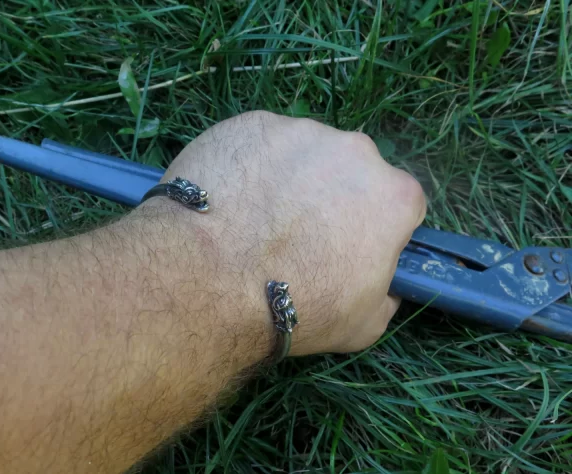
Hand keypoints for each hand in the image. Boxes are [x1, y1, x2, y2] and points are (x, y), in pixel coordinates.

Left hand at [154, 111, 425, 355]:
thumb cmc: (297, 308)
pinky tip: (229, 199)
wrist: (211, 280)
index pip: (399, 204)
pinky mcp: (252, 123)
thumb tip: (383, 284)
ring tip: (255, 218)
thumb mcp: (364, 324)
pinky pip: (261, 145)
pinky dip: (251, 166)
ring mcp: (300, 131)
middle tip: (298, 233)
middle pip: (352, 172)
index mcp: (393, 195)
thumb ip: (386, 294)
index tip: (349, 246)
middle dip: (334, 196)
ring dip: (290, 178)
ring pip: (304, 154)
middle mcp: (355, 151)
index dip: (375, 227)